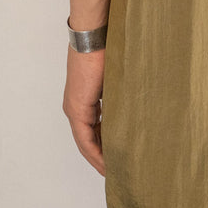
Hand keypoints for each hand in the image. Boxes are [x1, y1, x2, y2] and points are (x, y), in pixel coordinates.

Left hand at [63, 46, 106, 174]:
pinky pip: (85, 137)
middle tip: (115, 170)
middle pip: (87, 140)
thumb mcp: (115, 78)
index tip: (115, 158)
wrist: (94, 36)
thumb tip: (133, 105)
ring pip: (85, 141)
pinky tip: (105, 161)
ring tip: (112, 170)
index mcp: (83, 100)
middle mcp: (75, 107)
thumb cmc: (107, 49)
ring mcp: (74, 108)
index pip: (91, 130)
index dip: (102, 147)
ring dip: (98, 156)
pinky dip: (95, 150)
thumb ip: (118, 94)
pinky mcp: (77, 107)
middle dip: (101, 157)